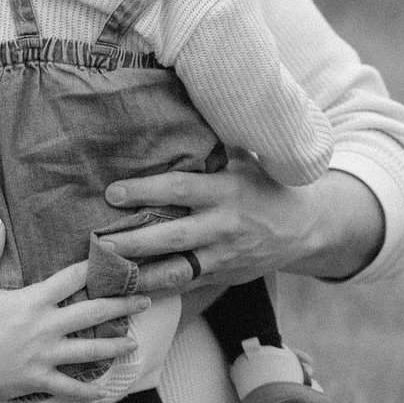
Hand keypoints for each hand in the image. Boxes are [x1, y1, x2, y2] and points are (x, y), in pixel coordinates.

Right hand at [0, 218, 151, 402]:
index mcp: (34, 301)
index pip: (73, 277)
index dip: (95, 266)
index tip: (117, 258)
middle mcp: (47, 327)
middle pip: (93, 313)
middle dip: (122, 305)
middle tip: (145, 301)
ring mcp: (46, 356)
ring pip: (90, 351)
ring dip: (115, 347)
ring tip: (134, 344)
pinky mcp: (40, 379)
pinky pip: (70, 387)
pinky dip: (87, 390)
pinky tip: (103, 389)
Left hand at [98, 162, 385, 295]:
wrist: (305, 227)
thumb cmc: (265, 185)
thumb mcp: (244, 160)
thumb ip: (211, 146)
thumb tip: (173, 111)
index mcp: (226, 191)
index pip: (180, 190)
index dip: (144, 191)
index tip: (112, 192)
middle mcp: (223, 227)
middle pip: (171, 236)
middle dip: (132, 241)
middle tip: (98, 241)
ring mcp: (222, 257)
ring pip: (175, 271)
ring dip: (139, 275)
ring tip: (104, 274)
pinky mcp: (220, 277)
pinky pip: (184, 287)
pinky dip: (156, 290)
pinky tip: (126, 291)